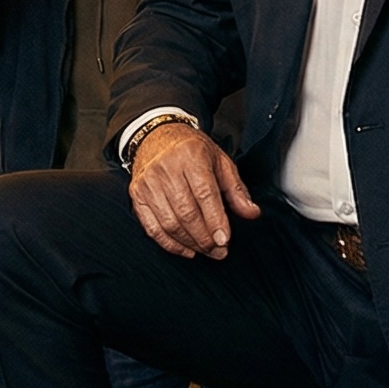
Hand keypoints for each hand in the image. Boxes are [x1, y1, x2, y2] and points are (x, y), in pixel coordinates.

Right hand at [129, 122, 260, 258]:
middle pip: (186, 212)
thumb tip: (252, 213)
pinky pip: (152, 227)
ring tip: (207, 251)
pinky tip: (186, 249)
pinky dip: (170, 244)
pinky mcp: (136, 195)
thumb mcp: (220, 162)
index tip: (224, 240)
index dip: (215, 220)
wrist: (156, 136)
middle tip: (219, 251)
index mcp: (190, 156)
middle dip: (204, 238)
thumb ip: (236, 190)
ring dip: (190, 243)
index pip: (204, 194)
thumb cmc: (192, 150)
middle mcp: (166, 168)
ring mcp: (148, 182)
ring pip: (169, 223)